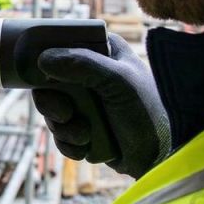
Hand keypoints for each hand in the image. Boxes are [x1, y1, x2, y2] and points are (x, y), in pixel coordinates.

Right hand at [33, 33, 170, 177]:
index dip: (46, 62)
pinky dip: (68, 144)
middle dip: (52, 105)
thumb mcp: (118, 81)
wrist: (160, 157)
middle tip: (65, 114)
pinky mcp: (83, 127)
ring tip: (85, 135)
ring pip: (50, 111)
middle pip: (46, 83)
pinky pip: (59, 134)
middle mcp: (90, 74)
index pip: (60, 46)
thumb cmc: (149, 112)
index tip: (44, 78)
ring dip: (63, 128)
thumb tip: (43, 59)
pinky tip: (86, 147)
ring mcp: (85, 102)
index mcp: (101, 51)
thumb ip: (83, 64)